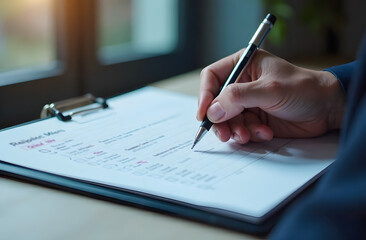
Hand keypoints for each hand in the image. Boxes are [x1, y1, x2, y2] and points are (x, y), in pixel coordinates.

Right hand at [197, 49, 345, 143]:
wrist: (326, 109)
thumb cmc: (302, 89)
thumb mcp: (269, 89)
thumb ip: (238, 97)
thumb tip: (212, 111)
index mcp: (243, 65)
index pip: (212, 77)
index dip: (205, 95)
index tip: (204, 114)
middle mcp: (242, 84)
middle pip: (215, 102)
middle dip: (219, 120)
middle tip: (224, 133)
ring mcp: (247, 103)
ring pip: (226, 119)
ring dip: (234, 130)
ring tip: (247, 135)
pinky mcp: (254, 119)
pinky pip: (240, 129)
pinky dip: (249, 134)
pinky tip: (264, 133)